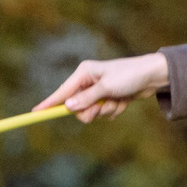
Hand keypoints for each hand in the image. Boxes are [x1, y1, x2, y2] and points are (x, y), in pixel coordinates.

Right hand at [36, 54, 170, 123]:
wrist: (152, 76)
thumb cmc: (129, 76)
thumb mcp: (107, 88)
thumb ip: (87, 99)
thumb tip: (68, 107)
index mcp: (84, 73)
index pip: (62, 92)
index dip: (48, 103)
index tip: (35, 113)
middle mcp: (88, 82)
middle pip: (76, 108)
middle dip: (89, 112)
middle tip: (101, 107)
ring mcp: (98, 91)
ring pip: (91, 113)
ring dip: (105, 111)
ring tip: (117, 100)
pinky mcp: (107, 99)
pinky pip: (103, 113)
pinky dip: (113, 110)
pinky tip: (123, 101)